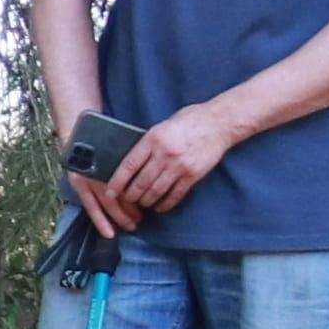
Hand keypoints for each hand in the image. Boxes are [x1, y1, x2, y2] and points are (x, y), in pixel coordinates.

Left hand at [104, 104, 238, 223]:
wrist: (219, 123)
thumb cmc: (189, 121)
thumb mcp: (162, 126)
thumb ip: (148, 143)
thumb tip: (131, 162)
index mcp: (153, 139)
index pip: (128, 165)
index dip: (116, 182)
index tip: (109, 192)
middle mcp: (164, 154)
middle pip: (140, 183)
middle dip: (130, 196)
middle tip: (127, 199)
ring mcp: (179, 166)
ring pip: (155, 192)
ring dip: (146, 201)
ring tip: (142, 203)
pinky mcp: (193, 175)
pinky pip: (174, 195)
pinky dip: (164, 204)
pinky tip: (159, 206)